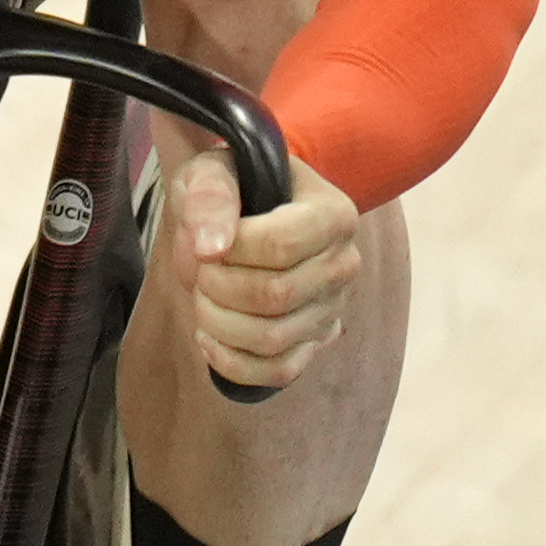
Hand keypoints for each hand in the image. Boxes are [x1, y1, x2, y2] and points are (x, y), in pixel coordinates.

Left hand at [168, 147, 362, 391]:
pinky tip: (210, 337)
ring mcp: (333, 309)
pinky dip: (231, 362)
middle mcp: (344, 264)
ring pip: (272, 339)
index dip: (229, 250)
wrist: (246, 213)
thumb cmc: (232, 188)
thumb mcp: (212, 172)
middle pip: (274, 296)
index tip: (207, 239)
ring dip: (218, 323)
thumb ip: (211, 197)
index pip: (280, 246)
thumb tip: (211, 248)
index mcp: (334, 214)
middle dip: (217, 287)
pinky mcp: (315, 344)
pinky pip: (278, 372)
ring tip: (204, 298)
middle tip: (201, 270)